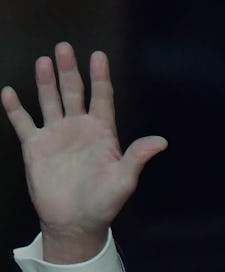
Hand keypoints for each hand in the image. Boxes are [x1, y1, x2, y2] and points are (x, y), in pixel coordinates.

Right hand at [1, 42, 166, 262]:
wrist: (76, 223)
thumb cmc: (104, 204)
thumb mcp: (124, 180)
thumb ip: (138, 157)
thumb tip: (161, 142)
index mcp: (102, 134)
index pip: (102, 98)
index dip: (100, 77)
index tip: (99, 56)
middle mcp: (79, 130)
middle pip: (74, 92)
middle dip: (70, 71)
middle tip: (65, 48)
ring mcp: (56, 136)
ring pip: (50, 101)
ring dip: (46, 82)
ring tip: (45, 61)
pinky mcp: (36, 148)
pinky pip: (23, 122)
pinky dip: (15, 108)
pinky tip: (9, 93)